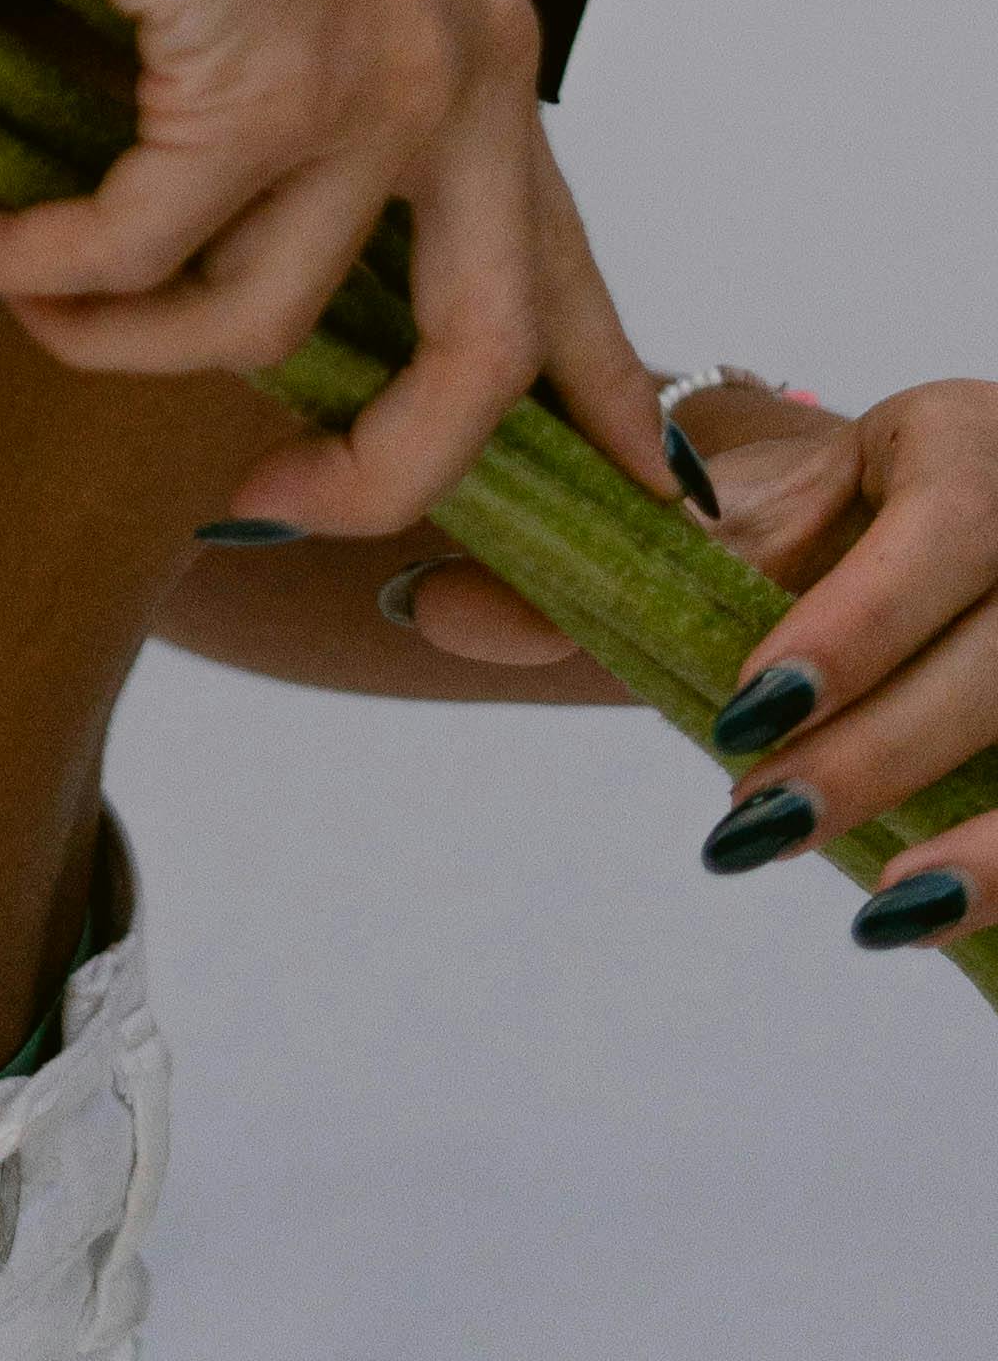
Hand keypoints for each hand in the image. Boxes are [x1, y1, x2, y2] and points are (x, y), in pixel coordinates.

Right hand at [0, 0, 670, 539]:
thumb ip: (293, 20)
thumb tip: (209, 167)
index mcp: (476, 25)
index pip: (561, 245)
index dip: (592, 381)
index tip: (618, 476)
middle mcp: (459, 72)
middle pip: (477, 359)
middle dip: (386, 471)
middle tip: (278, 503)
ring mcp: (374, 92)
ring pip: (255, 322)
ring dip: (108, 333)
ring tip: (9, 281)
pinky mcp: (265, 94)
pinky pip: (133, 253)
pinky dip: (34, 263)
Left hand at [639, 374, 997, 948]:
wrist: (945, 520)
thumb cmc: (841, 513)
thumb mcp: (735, 518)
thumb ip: (602, 561)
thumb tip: (419, 607)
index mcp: (962, 445)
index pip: (943, 530)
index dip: (858, 626)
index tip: (749, 709)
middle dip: (880, 747)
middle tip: (754, 818)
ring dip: (974, 838)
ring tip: (867, 905)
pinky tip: (916, 916)